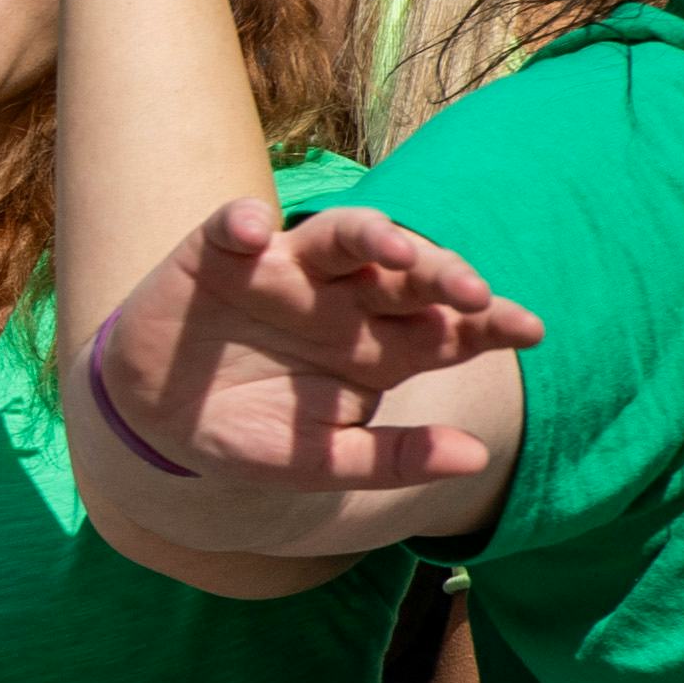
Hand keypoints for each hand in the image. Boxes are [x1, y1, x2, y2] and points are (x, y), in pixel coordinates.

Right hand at [99, 200, 546, 491]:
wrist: (156, 423)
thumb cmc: (250, 435)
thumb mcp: (320, 461)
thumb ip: (394, 459)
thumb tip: (477, 457)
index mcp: (377, 345)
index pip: (446, 325)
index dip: (487, 322)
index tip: (527, 329)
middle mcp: (341, 299)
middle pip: (403, 273)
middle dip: (440, 274)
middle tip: (470, 291)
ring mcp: (284, 272)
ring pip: (338, 236)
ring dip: (368, 235)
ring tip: (391, 247)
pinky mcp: (221, 254)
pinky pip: (235, 224)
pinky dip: (245, 221)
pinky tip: (256, 233)